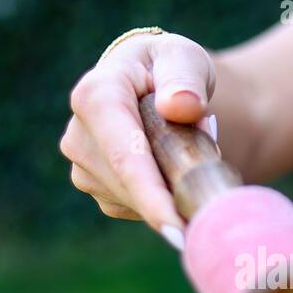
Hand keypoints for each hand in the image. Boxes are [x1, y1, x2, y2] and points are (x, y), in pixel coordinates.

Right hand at [61, 31, 216, 235]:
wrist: (151, 83)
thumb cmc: (170, 67)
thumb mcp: (184, 58)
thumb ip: (184, 78)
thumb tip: (180, 106)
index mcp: (96, 96)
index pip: (126, 158)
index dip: (152, 198)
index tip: (179, 233)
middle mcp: (78, 136)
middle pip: (134, 187)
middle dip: (179, 184)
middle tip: (213, 150)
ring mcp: (83, 168)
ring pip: (138, 202)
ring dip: (173, 185)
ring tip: (188, 143)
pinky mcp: (97, 190)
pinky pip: (138, 208)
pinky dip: (163, 194)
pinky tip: (169, 163)